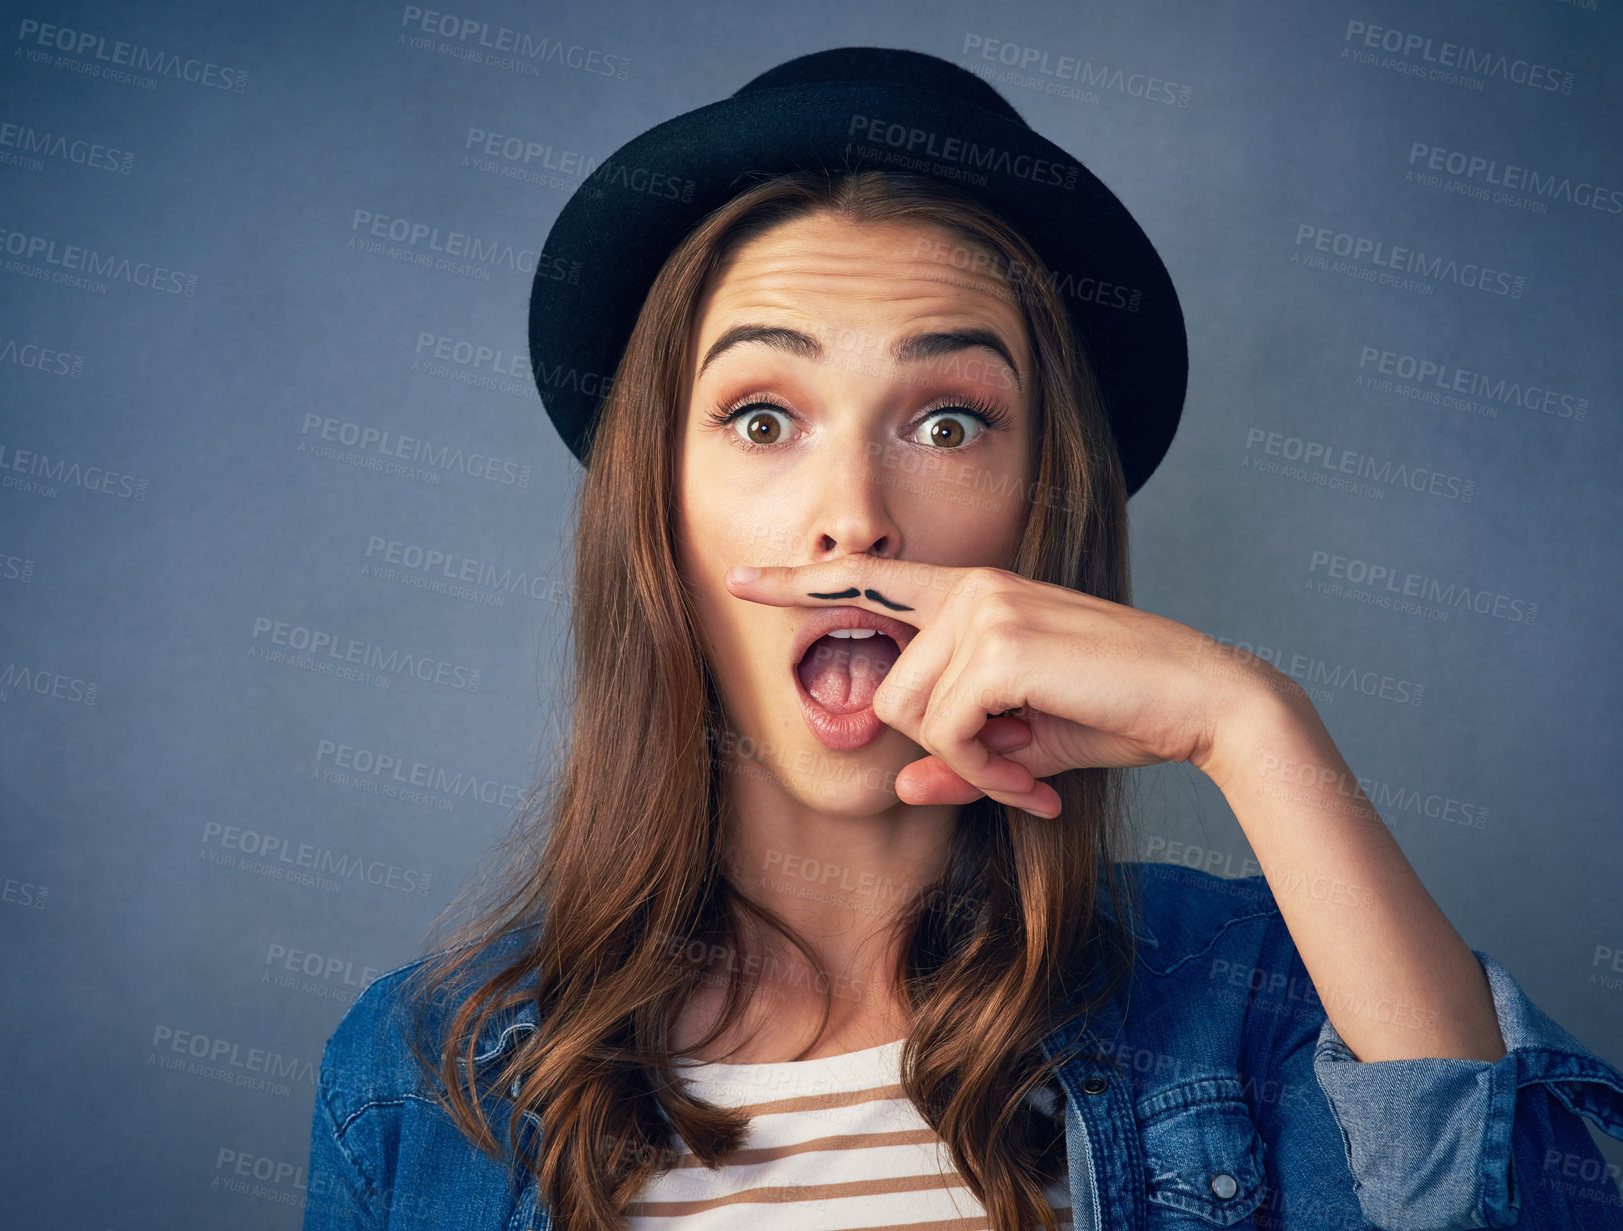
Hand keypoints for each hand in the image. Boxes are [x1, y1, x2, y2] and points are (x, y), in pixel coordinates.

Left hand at [725, 558, 1260, 816]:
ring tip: (1026, 773)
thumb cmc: (1119, 713)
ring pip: (912, 711)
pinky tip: (1034, 778)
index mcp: (974, 593)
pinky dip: (985, 771)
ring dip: (967, 764)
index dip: (800, 584)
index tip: (741, 580)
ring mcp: (985, 608)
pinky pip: (948, 730)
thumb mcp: (1025, 743)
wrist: (1203, 701)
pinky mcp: (1000, 642)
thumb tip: (902, 786)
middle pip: (890, 689)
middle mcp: (972, 587)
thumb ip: (961, 759)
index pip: (870, 578)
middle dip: (942, 751)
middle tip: (1008, 777)